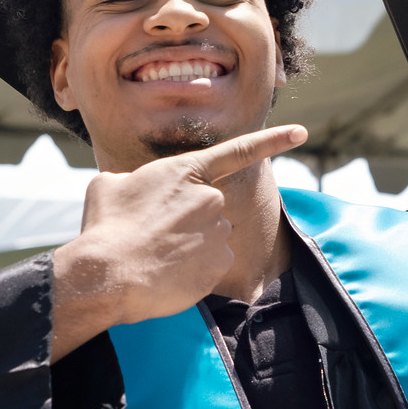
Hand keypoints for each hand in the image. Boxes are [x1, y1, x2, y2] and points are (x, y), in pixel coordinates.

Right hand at [50, 125, 307, 359]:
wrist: (108, 274)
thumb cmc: (105, 228)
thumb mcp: (109, 184)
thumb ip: (135, 179)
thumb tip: (133, 187)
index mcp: (186, 172)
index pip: (238, 151)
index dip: (273, 140)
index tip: (302, 133)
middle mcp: (211, 199)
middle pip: (211, 208)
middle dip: (189, 220)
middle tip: (155, 235)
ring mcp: (219, 233)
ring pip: (212, 237)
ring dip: (190, 246)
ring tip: (157, 254)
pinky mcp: (220, 264)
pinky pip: (211, 265)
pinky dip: (194, 270)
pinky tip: (169, 273)